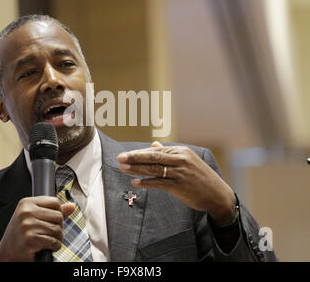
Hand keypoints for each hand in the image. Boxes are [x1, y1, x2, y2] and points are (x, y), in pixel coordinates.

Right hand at [0, 196, 74, 261]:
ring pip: (58, 229)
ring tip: (49, 239)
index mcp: (26, 203)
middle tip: (51, 232)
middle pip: (58, 216)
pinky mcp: (30, 239)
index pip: (55, 202)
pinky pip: (54, 241)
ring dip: (57, 238)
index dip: (58, 212)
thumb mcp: (34, 217)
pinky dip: (55, 246)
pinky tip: (48, 246)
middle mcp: (26, 212)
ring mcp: (27, 225)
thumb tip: (72, 206)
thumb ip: (53, 211)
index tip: (52, 220)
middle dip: (59, 226)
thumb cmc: (21, 234)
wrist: (7, 252)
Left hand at [117, 142, 237, 225]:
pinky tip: (135, 182)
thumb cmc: (200, 177)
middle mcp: (180, 160)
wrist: (217, 194)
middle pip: (153, 157)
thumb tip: (154, 144)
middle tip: (120, 157)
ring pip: (154, 169)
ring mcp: (180, 173)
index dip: (139, 153)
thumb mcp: (187, 160)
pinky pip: (158, 183)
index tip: (126, 155)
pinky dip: (146, 182)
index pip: (156, 151)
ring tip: (122, 168)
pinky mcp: (179, 186)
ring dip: (136, 169)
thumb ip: (169, 153)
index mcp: (181, 151)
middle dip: (134, 157)